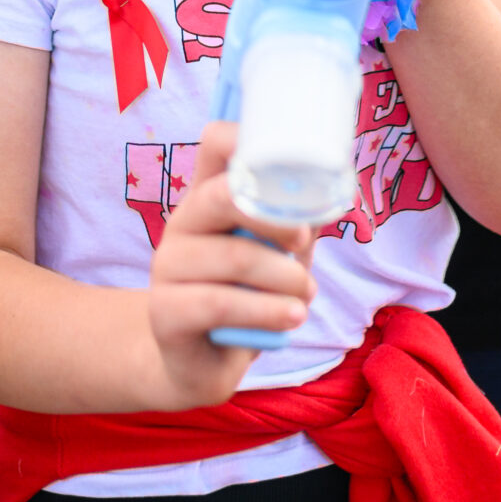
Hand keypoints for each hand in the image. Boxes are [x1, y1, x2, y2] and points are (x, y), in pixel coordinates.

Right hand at [147, 122, 318, 406]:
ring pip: (235, 258)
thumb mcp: (276, 255)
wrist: (200, 363)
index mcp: (208, 198)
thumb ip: (297, 224)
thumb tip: (336, 195)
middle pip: (221, 195)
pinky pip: (221, 304)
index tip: (289, 162)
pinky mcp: (164, 311)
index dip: (247, 138)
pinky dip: (267, 312)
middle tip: (304, 239)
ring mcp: (168, 266)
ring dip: (286, 279)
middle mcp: (183, 223)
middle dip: (276, 216)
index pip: (215, 143)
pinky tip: (290, 319)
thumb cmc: (246, 298)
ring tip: (304, 297)